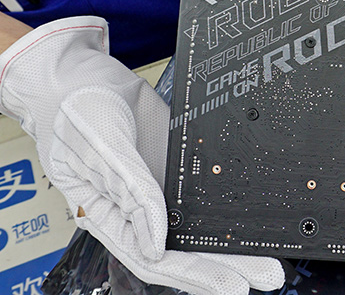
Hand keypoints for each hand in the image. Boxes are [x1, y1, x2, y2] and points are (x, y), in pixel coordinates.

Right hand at [0, 16, 285, 294]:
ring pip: (199, 226)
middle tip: (267, 276)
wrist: (84, 71)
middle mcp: (136, 209)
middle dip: (227, 267)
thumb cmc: (75, 109)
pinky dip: (227, 207)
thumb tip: (154, 243)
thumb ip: (128, 191)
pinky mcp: (177, 165)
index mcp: (108, 215)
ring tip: (269, 260)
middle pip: (184, 251)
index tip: (231, 284)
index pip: (154, 259)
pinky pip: (204, 192)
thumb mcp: (99, 146)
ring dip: (234, 245)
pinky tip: (252, 217)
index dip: (194, 275)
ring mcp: (159, 188)